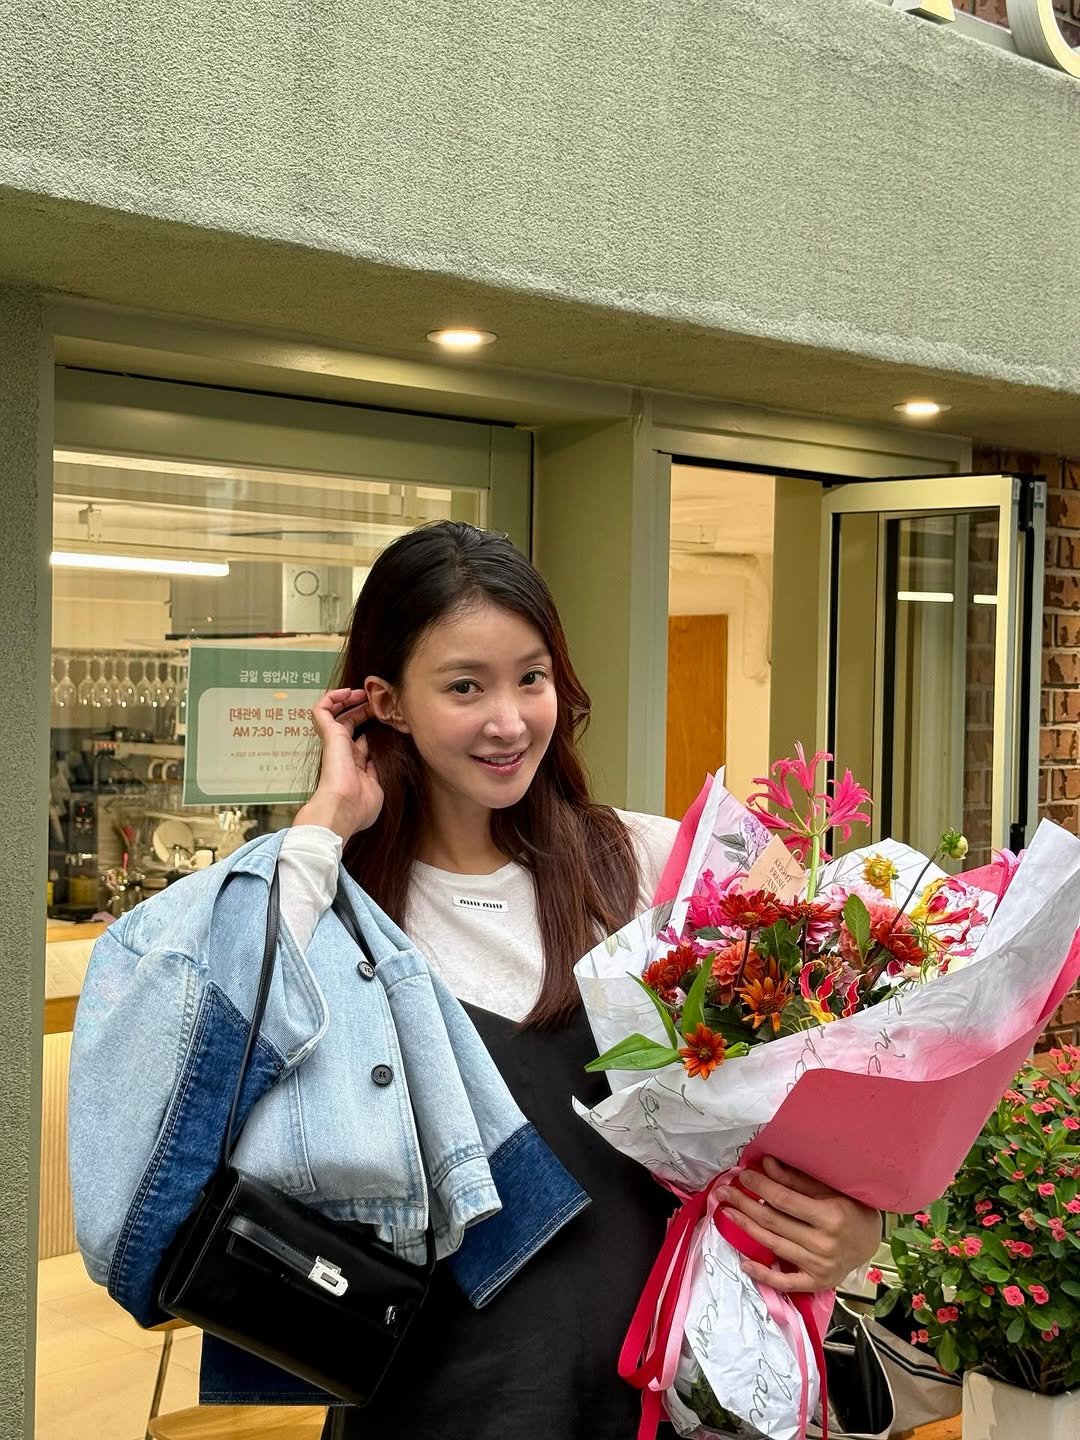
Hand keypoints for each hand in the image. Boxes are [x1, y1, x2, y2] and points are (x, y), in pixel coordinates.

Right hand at [293, 688, 383, 840]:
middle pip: (351, 724)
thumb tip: (383, 756)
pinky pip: (321, 709)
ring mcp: (335, 743)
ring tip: (364, 692)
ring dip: (350, 700)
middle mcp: (343, 753)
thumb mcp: (378, 787)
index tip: (390, 719)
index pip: (363, 741)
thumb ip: (378, 770)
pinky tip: (348, 692)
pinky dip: (332, 697)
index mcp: (355, 767)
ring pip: (336, 713)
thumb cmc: (360, 806)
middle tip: (379, 701)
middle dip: (365, 710)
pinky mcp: (329, 734)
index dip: (374, 728)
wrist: (343, 809)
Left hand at [715, 1155, 881, 1292]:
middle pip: (774, 1222)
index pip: (784, 1200)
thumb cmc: (852, 1209)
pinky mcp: (816, 1283)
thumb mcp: (830, 1189)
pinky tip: (744, 1263)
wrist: (872, 1242)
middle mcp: (824, 1244)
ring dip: (746, 1229)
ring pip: (774, 1245)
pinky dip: (763, 1275)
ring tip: (727, 1214)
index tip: (743, 1175)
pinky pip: (785, 1282)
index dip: (760, 1187)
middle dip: (745, 1205)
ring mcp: (819, 1267)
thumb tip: (766, 1164)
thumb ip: (797, 1179)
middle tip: (724, 1192)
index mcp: (831, 1217)